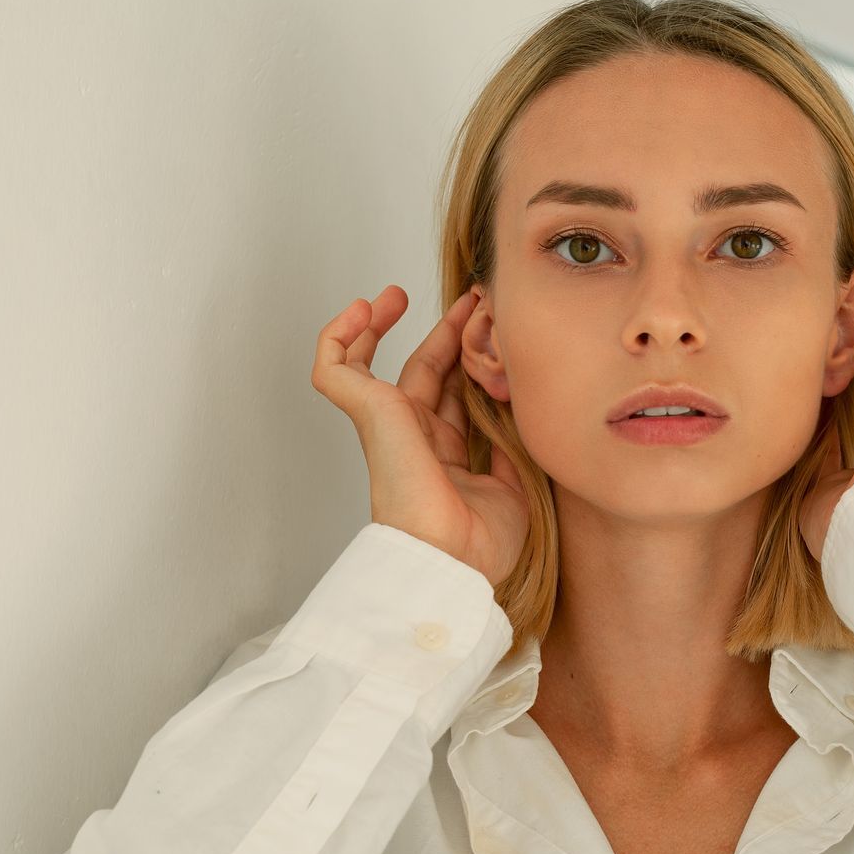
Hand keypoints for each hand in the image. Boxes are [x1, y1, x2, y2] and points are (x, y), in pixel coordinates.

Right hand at [311, 285, 528, 587]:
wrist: (453, 560)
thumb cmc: (480, 544)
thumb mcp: (516, 486)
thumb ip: (514, 447)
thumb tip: (519, 411)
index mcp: (445, 454)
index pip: (450, 393)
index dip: (466, 357)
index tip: (489, 325)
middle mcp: (414, 437)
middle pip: (422, 369)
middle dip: (446, 331)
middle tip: (471, 298)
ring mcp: (389, 424)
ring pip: (370, 364)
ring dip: (383, 323)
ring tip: (400, 293)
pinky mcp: (370, 413)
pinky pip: (334, 368)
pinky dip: (338, 335)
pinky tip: (363, 308)